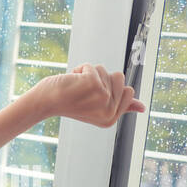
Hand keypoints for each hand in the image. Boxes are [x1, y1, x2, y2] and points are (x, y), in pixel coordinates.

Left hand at [31, 63, 146, 127]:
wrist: (44, 102)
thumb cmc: (68, 103)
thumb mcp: (97, 108)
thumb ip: (120, 106)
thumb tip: (142, 107)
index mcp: (111, 119)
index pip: (129, 91)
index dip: (110, 88)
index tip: (92, 98)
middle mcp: (109, 112)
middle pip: (120, 78)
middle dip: (101, 79)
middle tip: (83, 93)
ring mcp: (102, 98)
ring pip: (108, 71)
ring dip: (91, 74)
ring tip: (77, 87)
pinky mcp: (94, 84)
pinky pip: (93, 67)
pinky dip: (81, 69)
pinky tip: (71, 82)